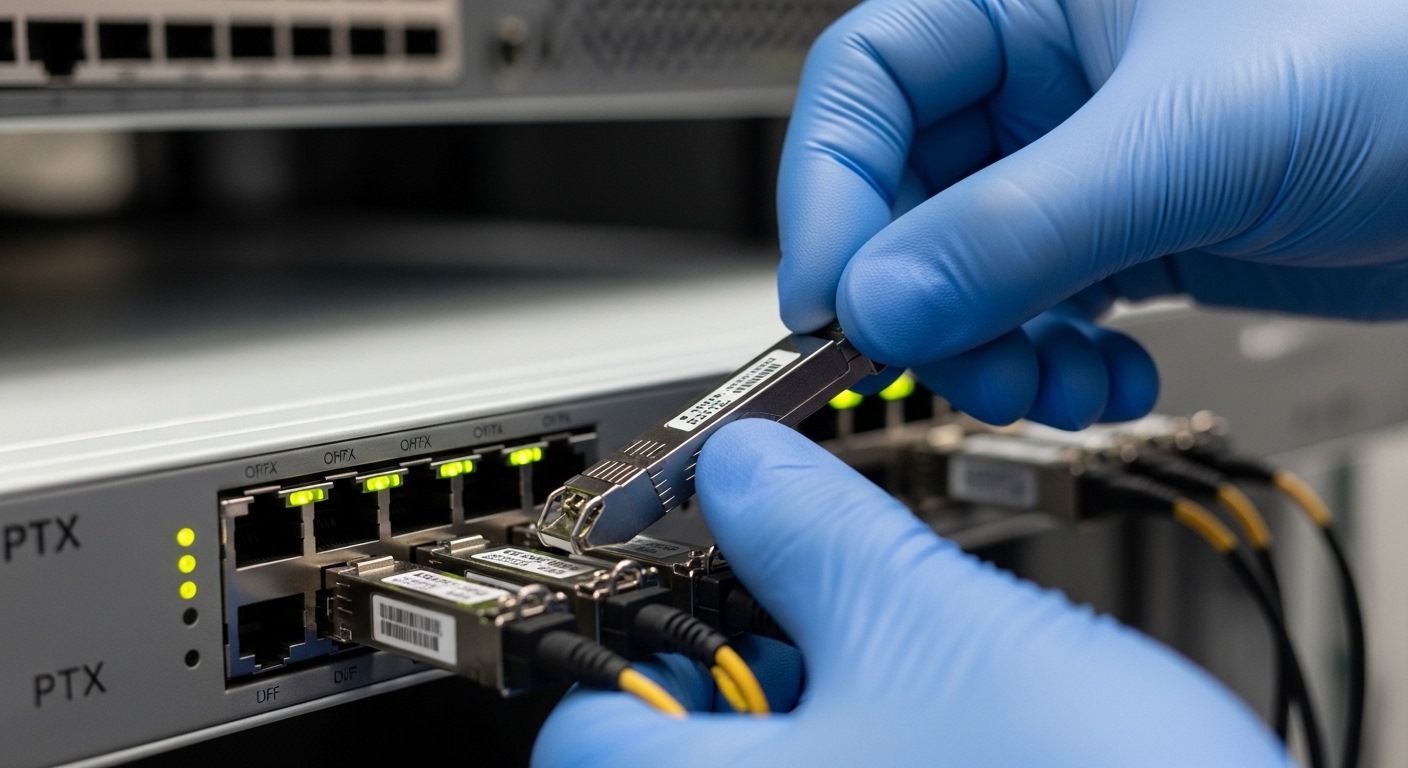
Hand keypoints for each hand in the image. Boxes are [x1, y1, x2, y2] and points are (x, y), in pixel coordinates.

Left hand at [531, 420, 1287, 767]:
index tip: (690, 571)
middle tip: (825, 587)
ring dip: (834, 686)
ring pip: (793, 760)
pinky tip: (964, 704)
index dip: (633, 628)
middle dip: (754, 647)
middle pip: (693, 740)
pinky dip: (888, 736)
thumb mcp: (935, 624)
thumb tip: (744, 469)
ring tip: (915, 641)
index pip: (594, 720)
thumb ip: (816, 534)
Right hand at [779, 0, 1407, 428]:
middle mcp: (1045, 72)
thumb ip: (1019, 227)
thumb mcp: (1193, 137)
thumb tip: (882, 301)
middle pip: (904, 191)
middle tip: (946, 361)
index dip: (830, 191)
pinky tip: (1105, 380)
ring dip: (988, 349)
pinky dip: (1054, 364)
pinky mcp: (1129, 232)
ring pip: (964, 269)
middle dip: (920, 296)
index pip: (866, 81)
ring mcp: (1083, 159)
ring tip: (1041, 385)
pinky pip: (1039, 311)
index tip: (834, 298)